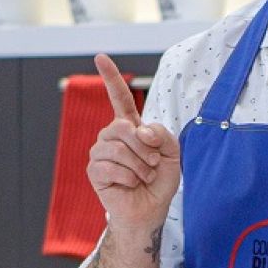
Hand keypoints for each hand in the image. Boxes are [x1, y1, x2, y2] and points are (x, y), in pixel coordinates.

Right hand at [85, 53, 179, 230]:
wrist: (151, 210)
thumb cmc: (159, 181)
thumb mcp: (172, 154)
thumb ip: (162, 134)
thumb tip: (139, 131)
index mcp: (130, 127)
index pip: (119, 98)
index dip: (111, 77)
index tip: (100, 57)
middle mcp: (111, 136)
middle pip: (122, 126)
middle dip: (144, 148)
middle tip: (152, 164)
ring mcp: (100, 152)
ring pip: (118, 148)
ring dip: (139, 166)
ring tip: (143, 177)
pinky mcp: (94, 171)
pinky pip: (111, 167)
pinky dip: (128, 178)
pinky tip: (130, 185)